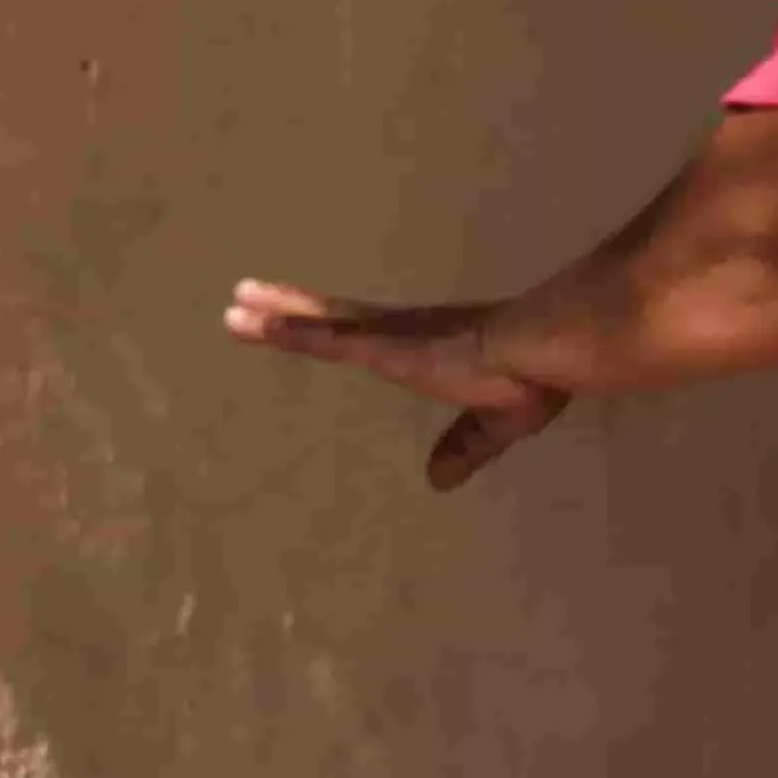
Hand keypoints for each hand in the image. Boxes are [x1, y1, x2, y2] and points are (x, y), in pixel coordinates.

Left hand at [223, 280, 572, 488]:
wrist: (542, 351)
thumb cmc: (529, 380)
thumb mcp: (493, 424)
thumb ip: (464, 447)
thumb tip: (439, 481)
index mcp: (427, 345)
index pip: (367, 332)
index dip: (332, 325)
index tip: (302, 318)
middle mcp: (400, 331)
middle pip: (332, 316)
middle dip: (288, 307)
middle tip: (244, 296)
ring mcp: (388, 336)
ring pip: (319, 320)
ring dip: (275, 313)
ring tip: (234, 301)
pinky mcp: (384, 346)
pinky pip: (325, 338)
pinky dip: (290, 332)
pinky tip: (257, 324)